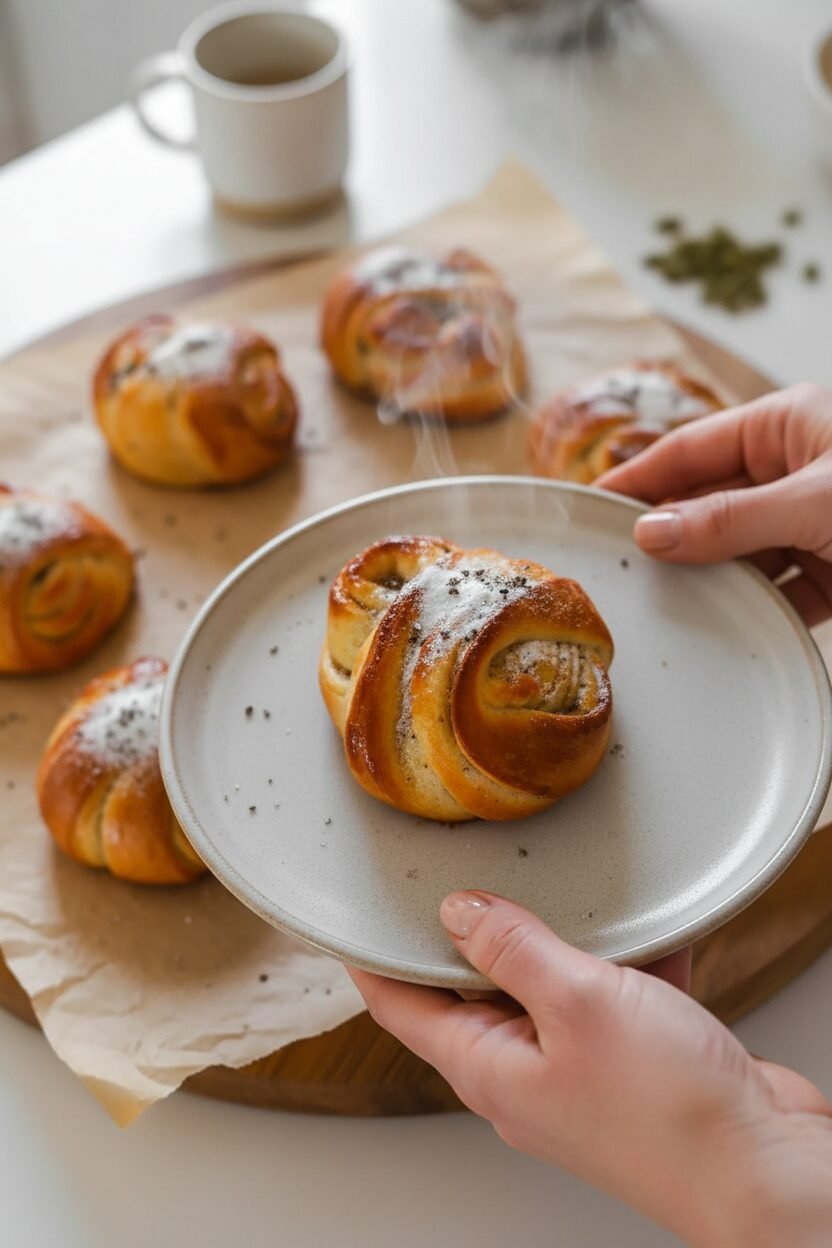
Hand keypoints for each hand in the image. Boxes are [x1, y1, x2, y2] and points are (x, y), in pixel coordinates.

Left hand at [349, 893, 831, 1247]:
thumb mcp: (577, 1001)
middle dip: (471, 930)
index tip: (354, 913)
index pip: (399, 1004)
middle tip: (463, 870)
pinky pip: (613, 997)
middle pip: (472, 988)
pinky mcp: (630, 1063)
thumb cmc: (670, 1112)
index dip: (369, 957)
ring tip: (566, 888)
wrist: (765, 1169)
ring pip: (549, 985)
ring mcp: (578, 1069)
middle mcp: (523, 1072)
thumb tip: (458, 911)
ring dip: (562, 940)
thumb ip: (512, 947)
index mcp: (486, 1066)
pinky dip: (628, 963)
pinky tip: (651, 932)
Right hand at [597, 383, 831, 626]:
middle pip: (708, 505)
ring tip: (661, 608)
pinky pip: (778, 594)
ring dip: (709, 583)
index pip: (689, 450)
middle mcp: (794, 472)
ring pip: (740, 555)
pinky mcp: (831, 572)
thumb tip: (651, 532)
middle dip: (669, 539)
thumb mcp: (814, 501)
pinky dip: (755, 615)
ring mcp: (812, 524)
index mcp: (786, 426)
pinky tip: (722, 630)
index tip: (588, 507)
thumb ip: (730, 518)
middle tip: (616, 570)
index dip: (637, 479)